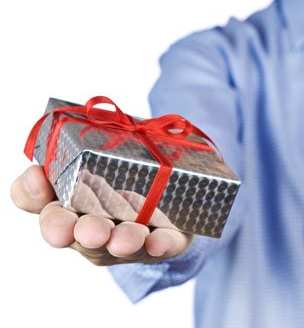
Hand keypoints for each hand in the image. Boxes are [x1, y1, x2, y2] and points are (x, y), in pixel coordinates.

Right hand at [10, 165, 192, 265]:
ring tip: (124, 240)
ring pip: (125, 242)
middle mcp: (99, 230)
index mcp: (72, 211)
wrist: (164, 187)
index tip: (56, 227)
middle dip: (89, 233)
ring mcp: (132, 237)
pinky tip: (158, 242)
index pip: (54, 219)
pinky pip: (164, 244)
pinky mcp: (166, 239)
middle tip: (92, 233)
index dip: (52, 223)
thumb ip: (57, 163)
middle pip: (88, 236)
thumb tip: (35, 171)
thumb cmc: (114, 178)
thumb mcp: (84, 161)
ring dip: (124, 240)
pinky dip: (160, 243)